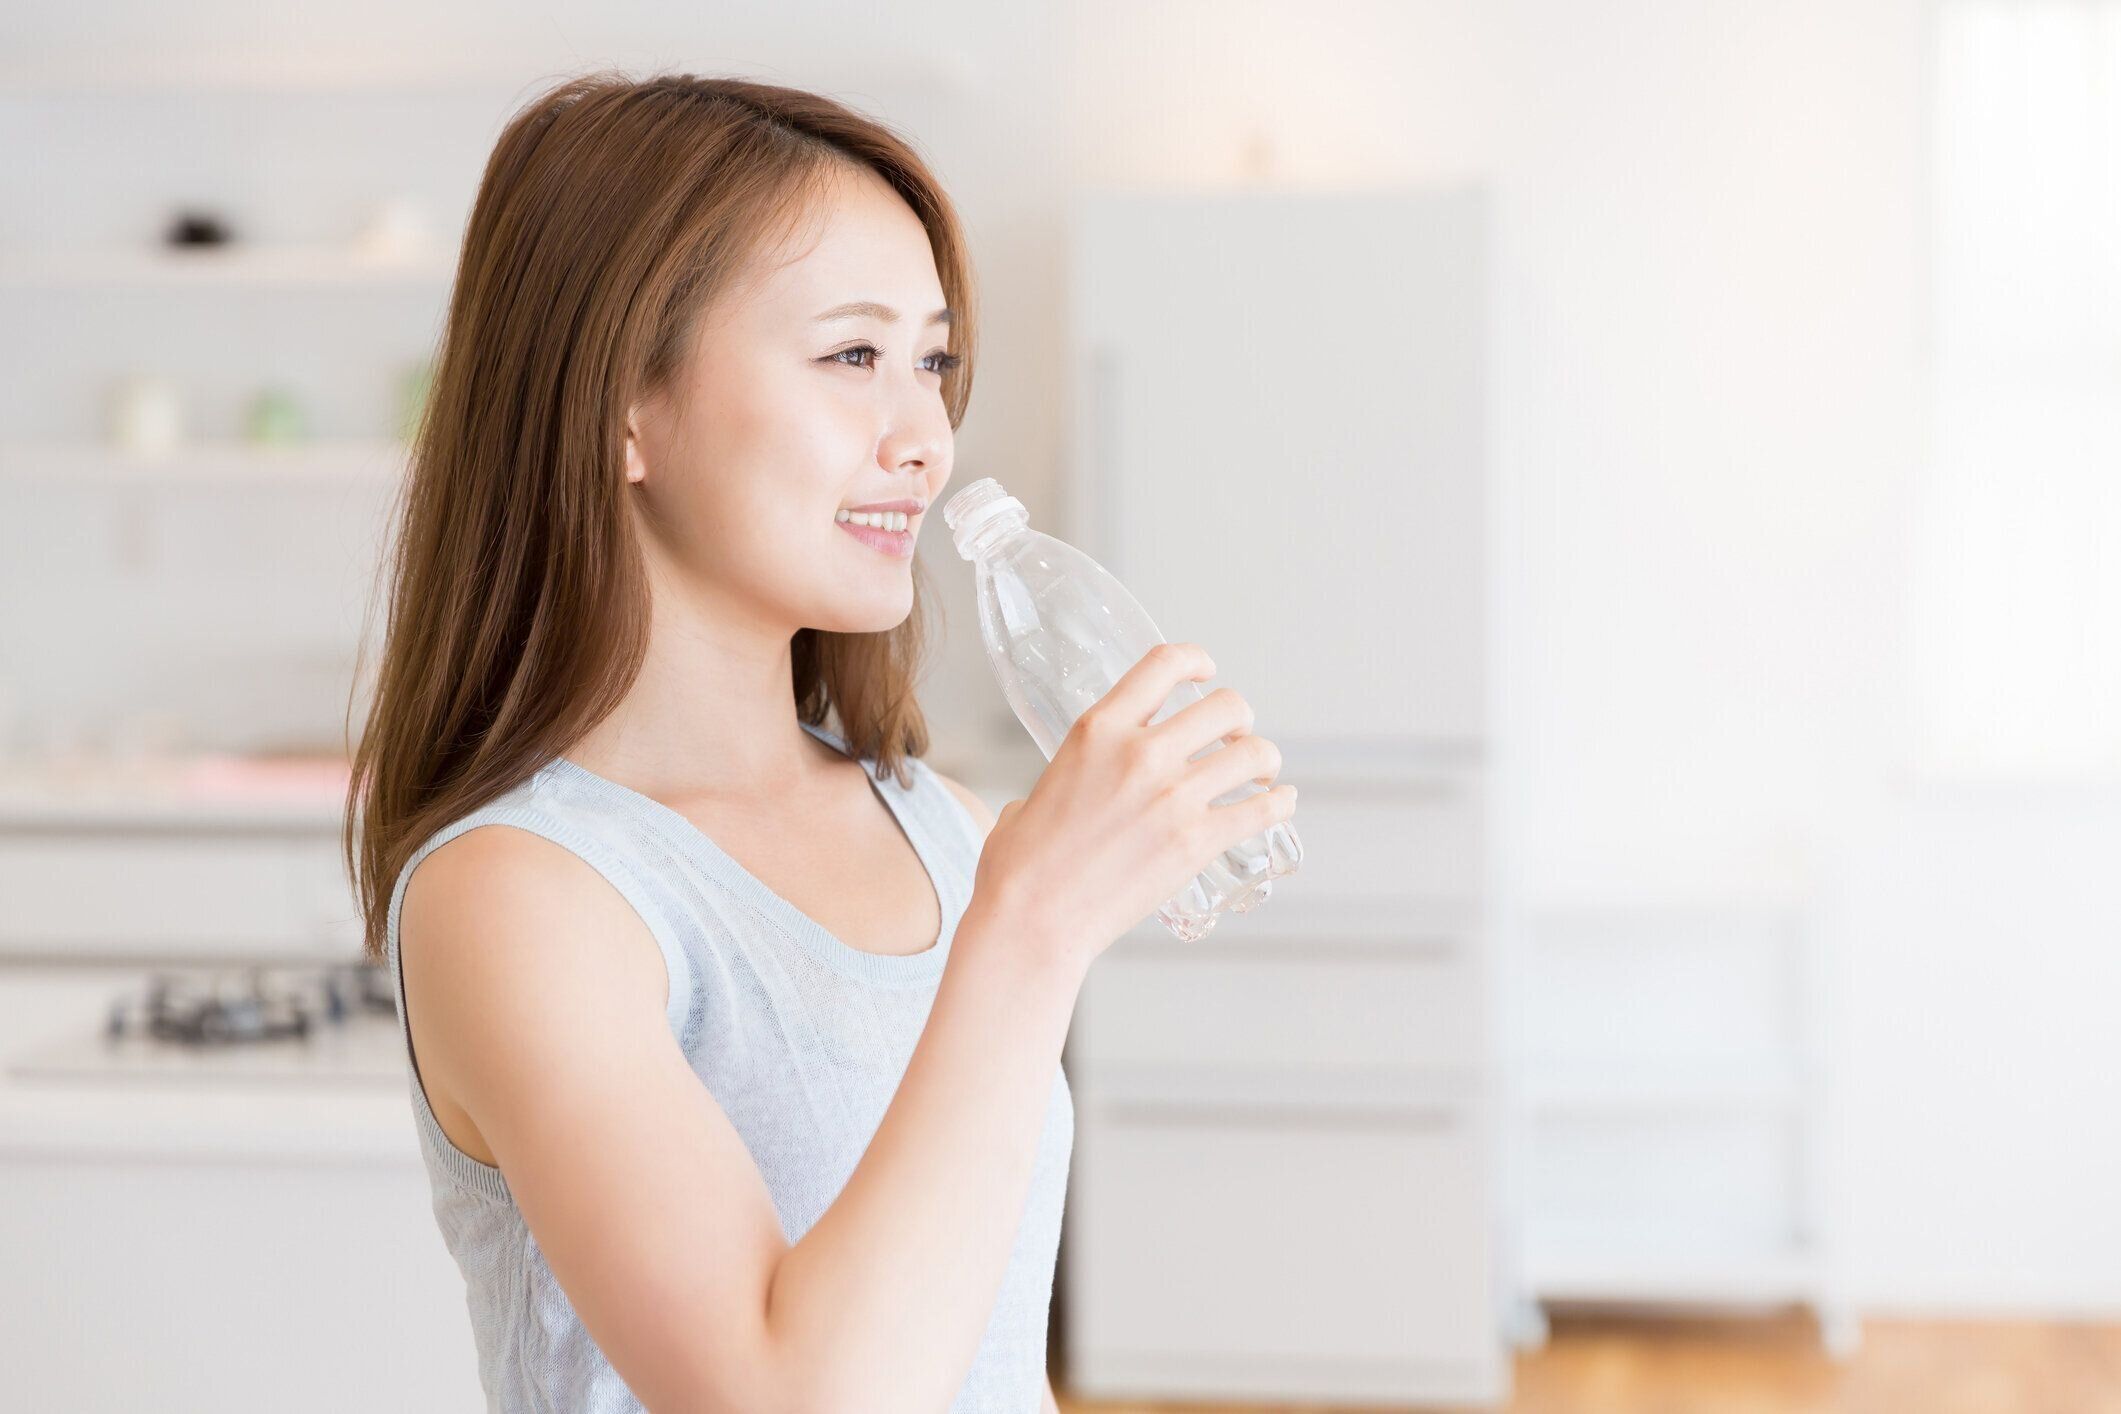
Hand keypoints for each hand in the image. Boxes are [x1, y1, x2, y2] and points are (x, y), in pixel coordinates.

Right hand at [967, 641, 1295, 973]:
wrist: (1032, 920)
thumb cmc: (1020, 866)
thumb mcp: (1034, 790)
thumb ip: (1067, 777)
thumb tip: (1073, 791)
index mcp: (1098, 729)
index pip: (1164, 663)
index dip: (1195, 660)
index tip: (1206, 672)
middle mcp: (1142, 753)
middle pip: (1225, 705)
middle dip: (1238, 718)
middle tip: (1235, 736)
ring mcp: (1174, 797)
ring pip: (1254, 752)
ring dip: (1264, 758)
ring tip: (1261, 771)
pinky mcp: (1197, 842)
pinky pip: (1262, 809)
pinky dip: (1280, 803)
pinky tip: (1280, 802)